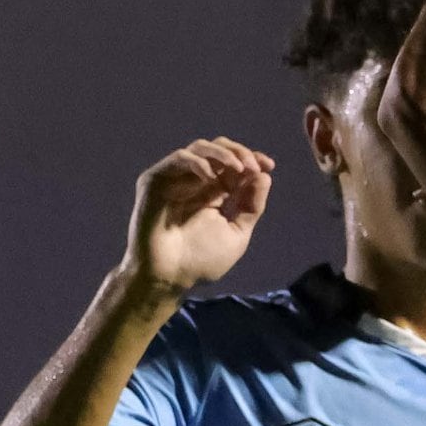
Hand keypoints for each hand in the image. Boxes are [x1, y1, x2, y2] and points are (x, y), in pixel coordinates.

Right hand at [124, 139, 270, 294]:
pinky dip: (198, 163)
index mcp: (213, 192)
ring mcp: (175, 178)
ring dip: (223, 154)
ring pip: (199, 148)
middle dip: (240, 153)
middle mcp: (194, 181)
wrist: (168, 277)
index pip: (233, 164)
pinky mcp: (156, 179)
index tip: (269, 165)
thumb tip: (265, 176)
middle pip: (218, 149)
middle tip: (253, 166)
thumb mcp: (236, 233)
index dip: (251, 159)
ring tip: (239, 168)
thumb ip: (251, 206)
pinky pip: (178, 159)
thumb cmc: (199, 262)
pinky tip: (211, 178)